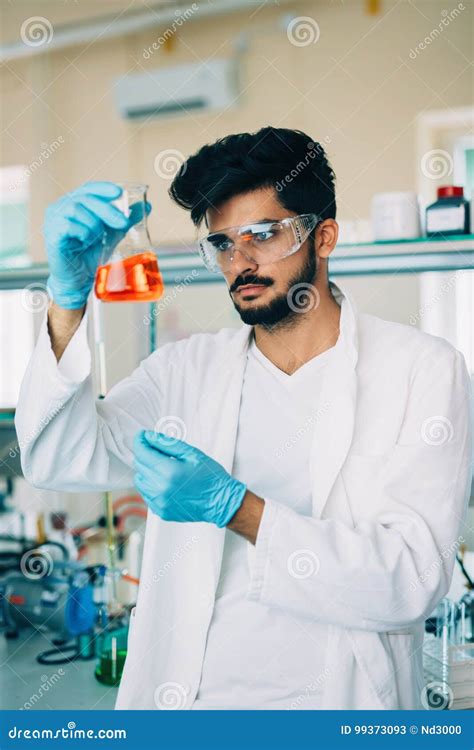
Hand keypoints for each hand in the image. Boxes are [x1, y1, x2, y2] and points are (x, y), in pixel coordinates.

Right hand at [44, 181, 150, 308]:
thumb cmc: (91, 255)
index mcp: (75, 203)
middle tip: (123, 223)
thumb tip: (146, 206)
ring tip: (96, 239)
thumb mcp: (112, 234)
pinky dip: (82, 233)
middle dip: (108, 210)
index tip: (119, 193)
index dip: (103, 188)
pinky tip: (84, 242)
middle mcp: (61, 207)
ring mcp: (53, 219)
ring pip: (77, 209)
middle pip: (86, 198)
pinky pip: (69, 226)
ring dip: (93, 225)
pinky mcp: (51, 234)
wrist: (79, 279)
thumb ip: (124, 219)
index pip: (89, 188)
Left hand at [133, 430, 246, 526]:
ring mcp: (160, 502)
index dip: (140, 441)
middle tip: (157, 450)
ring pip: (139, 481)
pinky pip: (146, 494)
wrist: (220, 502)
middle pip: (139, 465)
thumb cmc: (211, 477)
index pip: (142, 453)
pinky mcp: (161, 511)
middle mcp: (161, 489)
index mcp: (169, 472)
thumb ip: (167, 444)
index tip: (142, 435)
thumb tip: (149, 437)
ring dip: (147, 471)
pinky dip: (151, 485)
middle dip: (145, 454)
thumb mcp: (191, 454)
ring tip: (163, 467)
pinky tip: (165, 482)